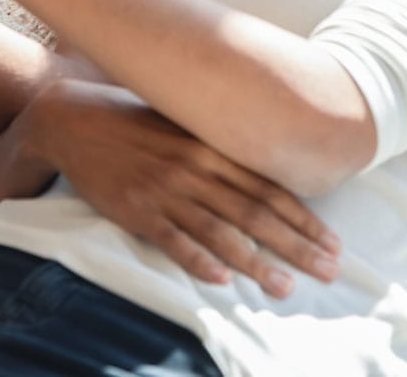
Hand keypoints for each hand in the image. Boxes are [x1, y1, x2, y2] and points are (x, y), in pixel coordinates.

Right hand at [27, 81, 339, 296]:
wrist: (74, 120)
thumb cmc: (133, 122)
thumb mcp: (182, 123)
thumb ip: (217, 146)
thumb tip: (260, 168)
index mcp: (210, 147)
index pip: (269, 187)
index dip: (304, 217)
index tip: (332, 241)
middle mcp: (195, 169)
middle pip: (256, 213)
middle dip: (297, 245)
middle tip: (328, 270)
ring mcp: (166, 190)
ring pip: (221, 231)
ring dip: (256, 262)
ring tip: (285, 286)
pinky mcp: (137, 209)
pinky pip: (173, 239)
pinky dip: (197, 260)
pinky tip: (221, 278)